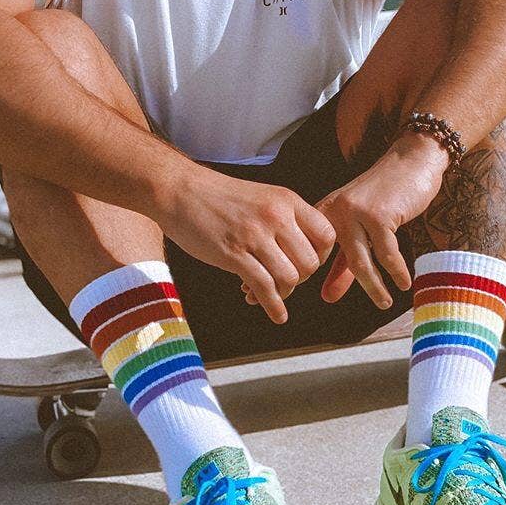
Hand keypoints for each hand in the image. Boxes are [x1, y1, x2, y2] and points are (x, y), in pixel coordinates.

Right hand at [163, 165, 335, 324]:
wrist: (179, 190)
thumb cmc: (218, 197)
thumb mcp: (262, 197)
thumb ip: (284, 220)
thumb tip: (302, 254)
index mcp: (287, 200)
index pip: (326, 235)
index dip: (321, 256)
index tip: (305, 264)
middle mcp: (276, 216)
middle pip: (310, 262)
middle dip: (301, 279)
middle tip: (285, 281)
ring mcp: (255, 235)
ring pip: (290, 278)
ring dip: (284, 294)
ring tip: (271, 294)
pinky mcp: (234, 254)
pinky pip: (265, 288)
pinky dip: (273, 307)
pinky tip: (275, 314)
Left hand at [242, 135, 448, 310]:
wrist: (410, 162)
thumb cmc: (385, 198)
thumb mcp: (359, 230)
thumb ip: (342, 265)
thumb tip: (327, 298)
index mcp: (324, 213)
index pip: (304, 251)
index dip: (294, 275)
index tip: (286, 296)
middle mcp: (335, 211)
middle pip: (325, 259)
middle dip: (331, 285)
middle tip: (346, 307)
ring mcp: (356, 213)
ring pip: (360, 261)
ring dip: (375, 287)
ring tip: (385, 304)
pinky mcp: (380, 215)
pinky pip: (387, 252)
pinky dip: (396, 271)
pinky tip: (403, 284)